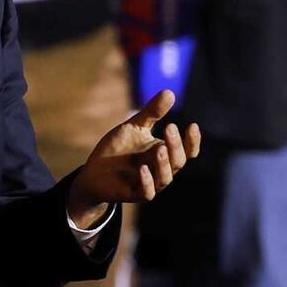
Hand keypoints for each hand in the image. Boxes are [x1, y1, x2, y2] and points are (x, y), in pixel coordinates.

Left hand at [67, 90, 201, 227]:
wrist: (95, 172)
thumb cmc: (119, 149)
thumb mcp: (135, 127)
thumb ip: (152, 113)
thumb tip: (170, 92)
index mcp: (165, 153)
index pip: (187, 150)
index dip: (192, 141)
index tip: (192, 125)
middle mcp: (162, 170)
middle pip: (178, 161)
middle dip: (176, 145)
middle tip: (170, 128)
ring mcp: (150, 183)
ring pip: (165, 177)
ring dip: (164, 164)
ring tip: (159, 148)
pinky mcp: (134, 194)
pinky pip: (146, 191)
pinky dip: (146, 181)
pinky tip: (142, 168)